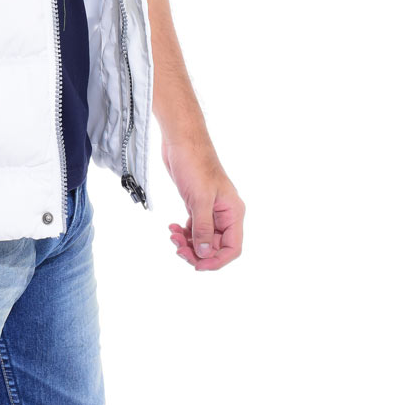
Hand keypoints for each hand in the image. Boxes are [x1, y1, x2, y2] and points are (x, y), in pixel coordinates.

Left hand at [161, 136, 244, 271]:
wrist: (180, 140)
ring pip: (203, 238)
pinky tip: (172, 228)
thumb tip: (205, 253)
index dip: (216, 260)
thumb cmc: (194, 163)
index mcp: (233, 212)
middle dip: (197, 251)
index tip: (197, 264)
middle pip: (216, 246)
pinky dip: (183, 232)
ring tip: (172, 236)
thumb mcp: (199, 199)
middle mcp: (224, 213)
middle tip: (177, 248)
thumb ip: (203, 228)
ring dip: (188, 243)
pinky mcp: (196, 204)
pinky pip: (193, 227)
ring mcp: (210, 209)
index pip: (232, 247)